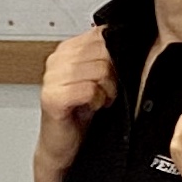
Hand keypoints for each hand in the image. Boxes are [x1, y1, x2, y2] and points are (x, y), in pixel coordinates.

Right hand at [36, 28, 113, 167]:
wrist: (63, 147)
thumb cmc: (81, 115)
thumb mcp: (98, 79)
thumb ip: (106, 57)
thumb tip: (129, 39)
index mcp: (67, 49)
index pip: (101, 33)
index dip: (116, 54)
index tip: (113, 74)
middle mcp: (57, 59)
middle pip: (104, 51)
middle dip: (113, 75)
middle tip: (105, 92)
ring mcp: (52, 77)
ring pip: (100, 70)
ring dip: (107, 90)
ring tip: (98, 101)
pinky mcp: (52, 97)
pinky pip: (90, 89)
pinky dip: (97, 101)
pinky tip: (91, 108)